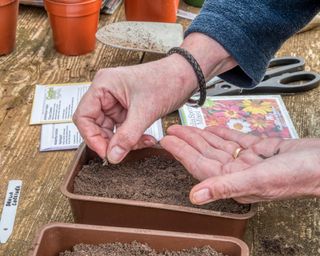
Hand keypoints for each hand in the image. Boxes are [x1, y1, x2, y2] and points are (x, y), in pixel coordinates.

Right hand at [73, 33, 235, 162]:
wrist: (186, 76)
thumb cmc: (166, 81)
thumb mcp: (145, 111)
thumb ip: (127, 136)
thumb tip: (112, 156)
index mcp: (103, 85)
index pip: (83, 116)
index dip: (91, 137)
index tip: (106, 153)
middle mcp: (106, 92)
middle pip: (96, 125)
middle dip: (111, 141)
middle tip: (123, 152)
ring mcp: (117, 101)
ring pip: (111, 129)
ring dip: (125, 140)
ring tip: (143, 142)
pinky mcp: (127, 108)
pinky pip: (123, 128)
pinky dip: (133, 136)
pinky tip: (147, 139)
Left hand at [160, 125, 319, 203]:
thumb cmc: (296, 175)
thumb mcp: (257, 180)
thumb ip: (224, 187)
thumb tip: (194, 197)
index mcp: (234, 181)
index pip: (200, 166)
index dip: (182, 153)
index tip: (167, 142)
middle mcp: (238, 172)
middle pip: (206, 154)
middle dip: (188, 141)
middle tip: (171, 129)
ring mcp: (249, 160)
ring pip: (218, 146)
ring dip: (201, 136)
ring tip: (186, 127)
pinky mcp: (260, 149)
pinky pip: (236, 140)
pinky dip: (223, 133)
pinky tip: (211, 128)